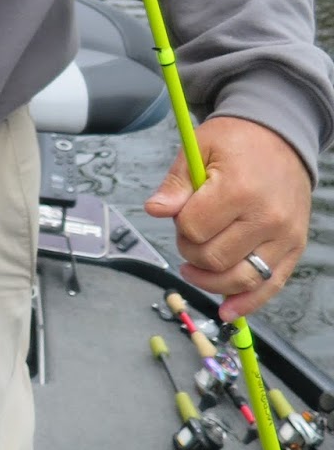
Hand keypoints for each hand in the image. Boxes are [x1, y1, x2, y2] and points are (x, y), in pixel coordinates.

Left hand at [144, 115, 311, 321]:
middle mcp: (267, 218)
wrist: (282, 138)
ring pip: (240, 280)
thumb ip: (176, 183)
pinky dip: (246, 303)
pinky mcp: (294, 249)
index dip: (179, 225)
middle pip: (214, 259)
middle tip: (190, 232)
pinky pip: (270, 286)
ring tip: (194, 268)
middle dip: (191, 251)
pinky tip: (227, 311)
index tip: (181, 211)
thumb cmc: (237, 142)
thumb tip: (155, 210)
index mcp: (239, 189)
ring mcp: (285, 237)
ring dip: (210, 281)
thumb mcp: (199, 147)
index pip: (194, 228)